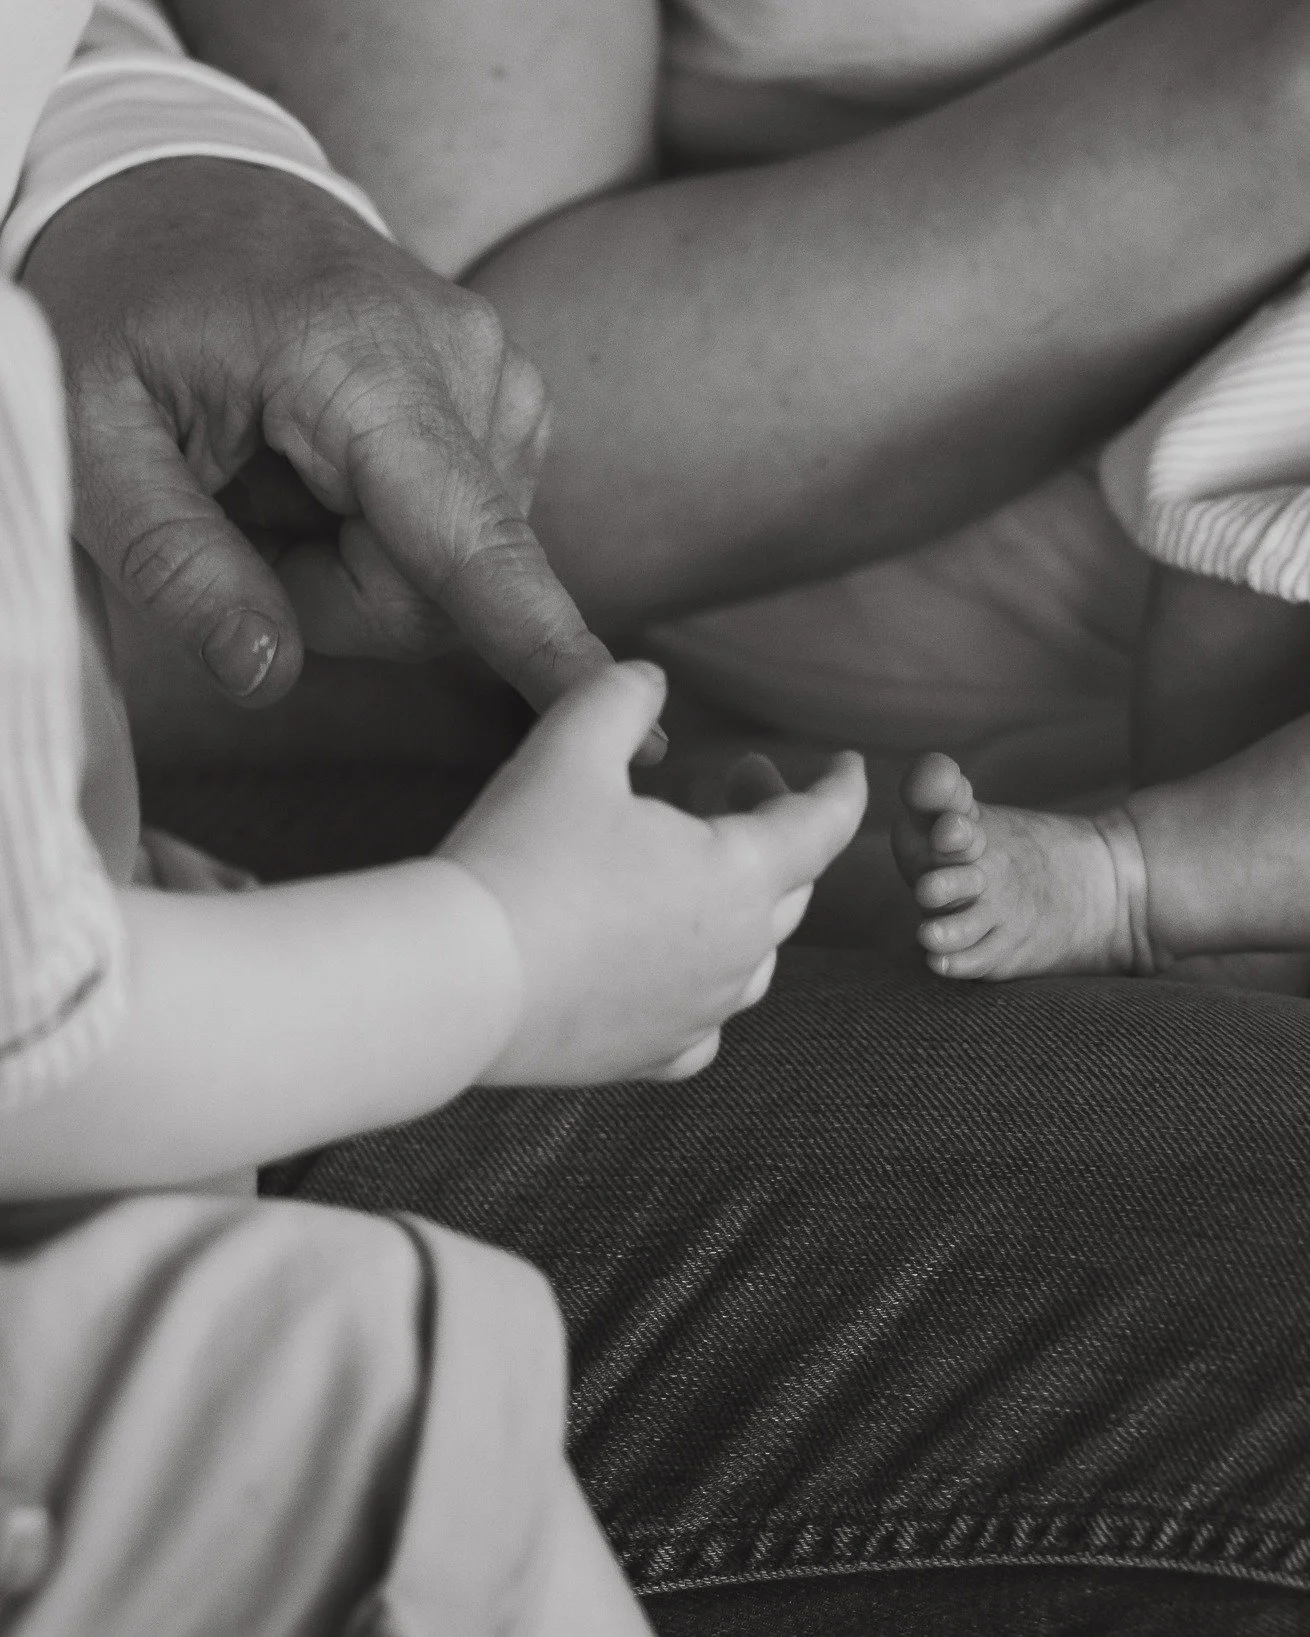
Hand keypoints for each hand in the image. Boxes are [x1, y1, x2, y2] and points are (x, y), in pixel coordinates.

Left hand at [21, 158, 618, 722]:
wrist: (184, 192)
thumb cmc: (122, 297)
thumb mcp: (86, 424)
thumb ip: (170, 561)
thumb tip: (267, 678)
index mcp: (359, 358)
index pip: (472, 542)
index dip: (544, 648)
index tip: (631, 725)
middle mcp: (469, 363)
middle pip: (443, 592)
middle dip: (333, 599)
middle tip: (236, 518)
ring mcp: (501, 380)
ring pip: (458, 575)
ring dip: (357, 566)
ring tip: (276, 472)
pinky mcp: (508, 403)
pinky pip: (467, 537)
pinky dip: (390, 534)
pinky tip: (328, 465)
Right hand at [440, 661, 866, 1084]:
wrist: (457, 981)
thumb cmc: (521, 855)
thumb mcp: (570, 742)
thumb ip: (622, 694)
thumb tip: (651, 678)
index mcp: (740, 875)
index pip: (823, 826)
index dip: (841, 788)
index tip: (851, 767)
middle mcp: (739, 955)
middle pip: (790, 885)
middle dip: (774, 826)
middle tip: (735, 783)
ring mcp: (700, 1014)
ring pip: (755, 957)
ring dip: (743, 904)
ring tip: (697, 866)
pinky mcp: (653, 1056)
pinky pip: (705, 1024)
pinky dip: (703, 987)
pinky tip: (672, 967)